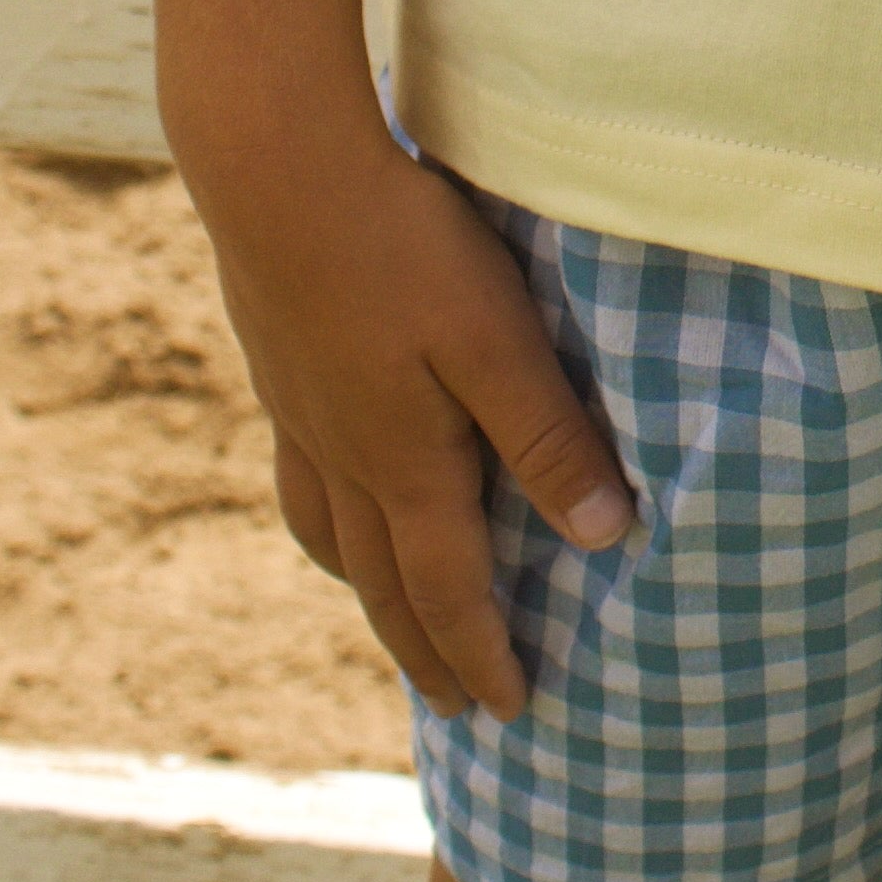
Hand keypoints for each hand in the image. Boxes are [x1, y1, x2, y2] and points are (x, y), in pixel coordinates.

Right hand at [188, 118, 632, 721]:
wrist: (275, 170)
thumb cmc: (403, 249)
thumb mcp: (499, 343)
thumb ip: (549, 439)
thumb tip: (606, 538)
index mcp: (405, 465)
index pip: (449, 590)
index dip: (482, 655)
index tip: (510, 711)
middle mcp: (345, 458)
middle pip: (385, 586)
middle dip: (427, 652)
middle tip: (456, 708)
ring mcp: (302, 417)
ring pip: (334, 539)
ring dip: (370, 595)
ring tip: (395, 622)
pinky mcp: (280, 371)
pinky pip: (301, 482)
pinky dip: (326, 524)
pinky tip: (336, 502)